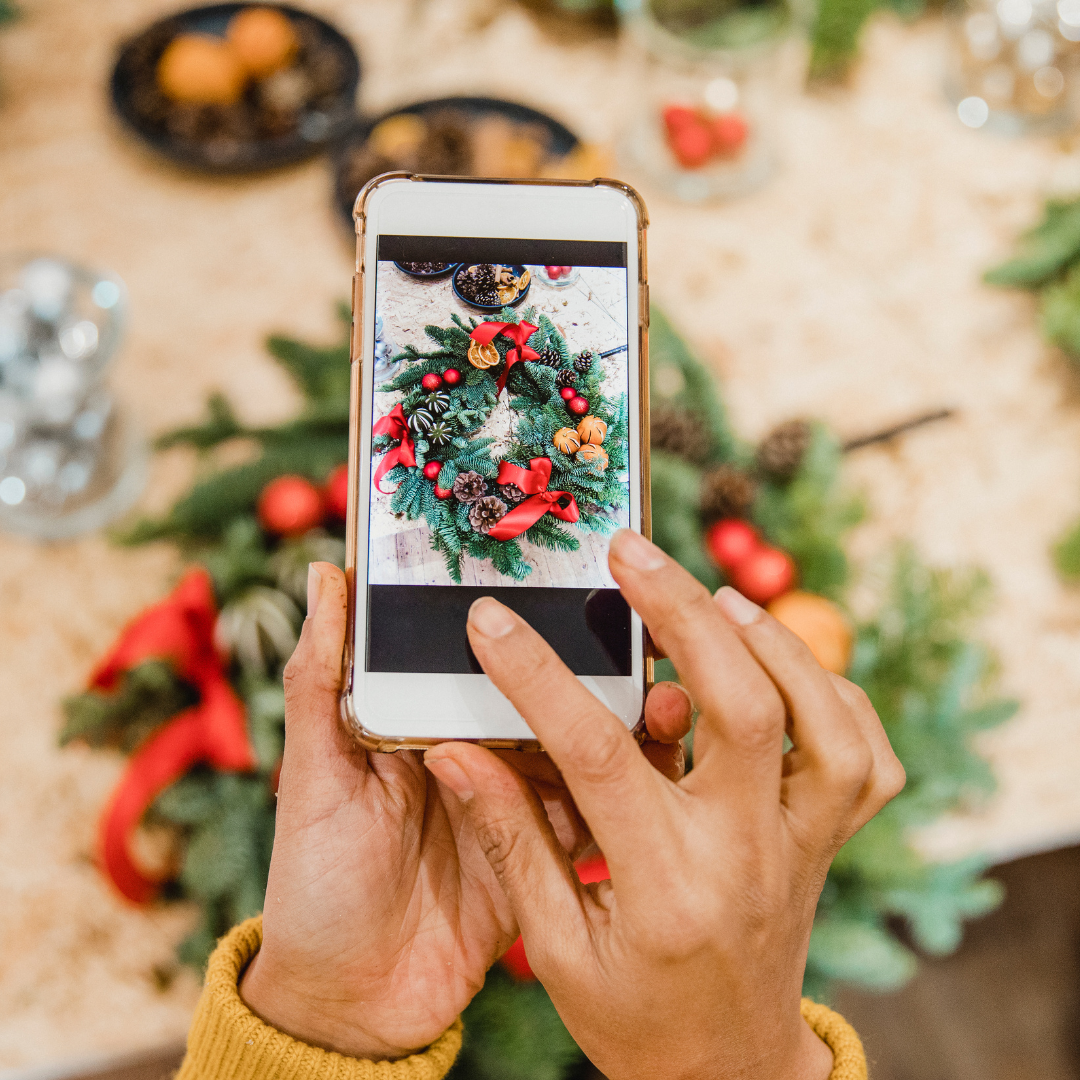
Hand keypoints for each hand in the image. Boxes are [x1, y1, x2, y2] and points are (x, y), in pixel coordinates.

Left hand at [239, 561, 691, 1059]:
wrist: (352, 1005)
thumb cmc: (315, 883)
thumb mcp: (311, 775)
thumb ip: (320, 681)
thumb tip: (323, 574)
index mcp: (425, 720)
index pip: (476, 653)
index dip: (511, 616)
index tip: (556, 570)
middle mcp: (477, 751)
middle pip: (536, 692)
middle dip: (581, 660)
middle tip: (628, 623)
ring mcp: (516, 801)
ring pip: (574, 745)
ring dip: (612, 718)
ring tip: (655, 684)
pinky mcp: (545, 852)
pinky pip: (590, 811)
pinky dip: (620, 789)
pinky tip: (654, 759)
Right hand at [423, 530, 904, 1079]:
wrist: (727, 1070)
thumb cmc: (633, 1015)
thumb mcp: (556, 946)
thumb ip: (510, 842)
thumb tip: (456, 753)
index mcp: (664, 889)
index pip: (600, 759)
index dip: (539, 679)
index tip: (493, 621)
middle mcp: (745, 855)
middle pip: (742, 709)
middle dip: (684, 613)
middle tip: (631, 553)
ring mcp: (800, 846)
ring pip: (824, 722)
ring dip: (774, 642)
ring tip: (716, 599)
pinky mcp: (828, 840)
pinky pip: (864, 755)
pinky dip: (831, 691)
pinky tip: (776, 662)